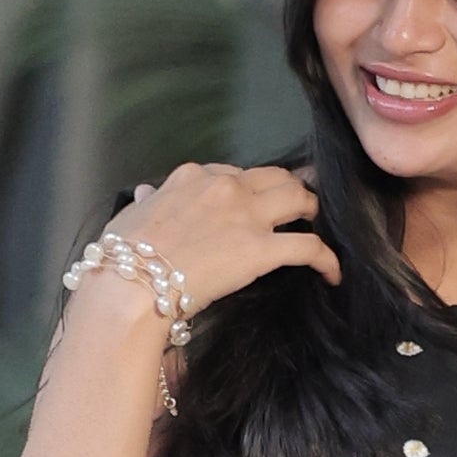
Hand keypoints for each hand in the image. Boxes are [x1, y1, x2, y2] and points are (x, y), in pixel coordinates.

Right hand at [108, 159, 340, 315]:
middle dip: (290, 187)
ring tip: (318, 224)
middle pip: (274, 177)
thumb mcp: (131, 215)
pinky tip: (332, 273)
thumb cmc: (124, 254)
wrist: (132, 283)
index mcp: (193, 177)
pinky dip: (327, 259)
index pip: (232, 172)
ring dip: (312, 209)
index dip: (246, 186)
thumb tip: (146, 194)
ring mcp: (247, 216)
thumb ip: (148, 201)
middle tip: (299, 204)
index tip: (250, 201)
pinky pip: (309, 247)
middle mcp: (225, 187)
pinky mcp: (262, 249)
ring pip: (298, 198)